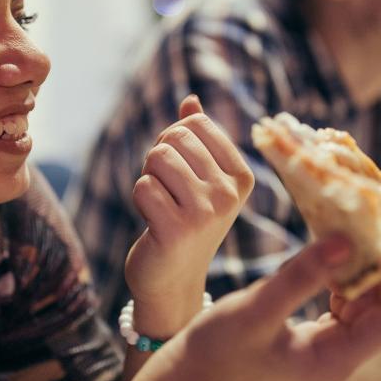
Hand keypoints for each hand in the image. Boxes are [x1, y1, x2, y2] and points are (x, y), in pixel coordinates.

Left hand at [124, 95, 253, 337]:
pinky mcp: (177, 229)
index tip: (178, 171)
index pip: (196, 124)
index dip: (173, 139)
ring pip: (157, 157)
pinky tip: (152, 222)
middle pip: (174, 138)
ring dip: (148, 178)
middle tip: (166, 192)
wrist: (172, 280)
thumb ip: (196, 138)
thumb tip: (190, 100)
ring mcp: (206, 212)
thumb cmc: (183, 221)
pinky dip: (139, 200)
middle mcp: (229, 193)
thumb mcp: (198, 179)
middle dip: (158, 159)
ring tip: (160, 204)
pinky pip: (142, 186)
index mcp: (242, 176)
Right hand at [164, 234, 380, 380]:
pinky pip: (342, 307)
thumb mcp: (258, 306)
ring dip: (363, 269)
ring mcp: (327, 353)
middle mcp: (340, 361)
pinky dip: (342, 279)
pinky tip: (329, 254)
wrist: (187, 378)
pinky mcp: (312, 343)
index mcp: (336, 360)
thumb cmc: (217, 347)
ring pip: (365, 306)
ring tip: (353, 230)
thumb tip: (348, 241)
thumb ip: (303, 275)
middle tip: (370, 223)